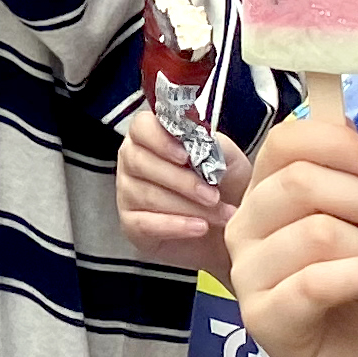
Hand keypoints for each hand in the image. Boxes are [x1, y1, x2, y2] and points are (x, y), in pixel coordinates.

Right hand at [116, 107, 244, 278]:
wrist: (229, 229)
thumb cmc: (225, 188)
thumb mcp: (227, 161)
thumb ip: (213, 145)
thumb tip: (202, 139)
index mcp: (152, 137)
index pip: (141, 127)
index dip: (160, 140)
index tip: (185, 156)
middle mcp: (132, 161)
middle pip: (141, 162)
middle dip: (181, 181)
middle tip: (213, 195)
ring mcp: (127, 193)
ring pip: (147, 195)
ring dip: (188, 207)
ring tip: (220, 215)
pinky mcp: (131, 223)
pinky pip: (146, 223)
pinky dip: (176, 226)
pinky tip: (200, 228)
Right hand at [228, 111, 357, 356]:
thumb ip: (349, 174)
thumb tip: (341, 116)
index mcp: (265, 199)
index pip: (283, 142)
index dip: (336, 143)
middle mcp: (245, 231)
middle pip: (299, 182)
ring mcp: (248, 277)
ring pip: (317, 232)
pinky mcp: (266, 320)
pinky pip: (316, 282)